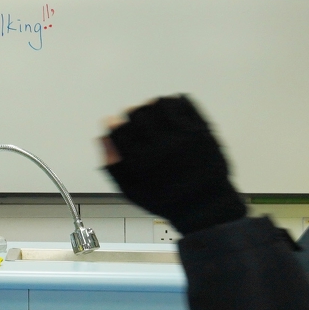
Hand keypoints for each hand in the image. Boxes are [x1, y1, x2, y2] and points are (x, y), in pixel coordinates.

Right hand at [101, 95, 243, 235]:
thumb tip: (103, 138)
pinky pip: (183, 104)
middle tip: (136, 124)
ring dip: (151, 108)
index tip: (115, 125)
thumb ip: (113, 165)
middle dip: (132, 117)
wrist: (206, 205)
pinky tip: (171, 113)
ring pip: (159, 104)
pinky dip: (173, 104)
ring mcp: (184, 135)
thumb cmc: (165, 200)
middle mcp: (162, 145)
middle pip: (137, 113)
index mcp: (142, 161)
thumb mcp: (132, 191)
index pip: (119, 129)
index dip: (114, 125)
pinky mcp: (201, 130)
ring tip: (154, 117)